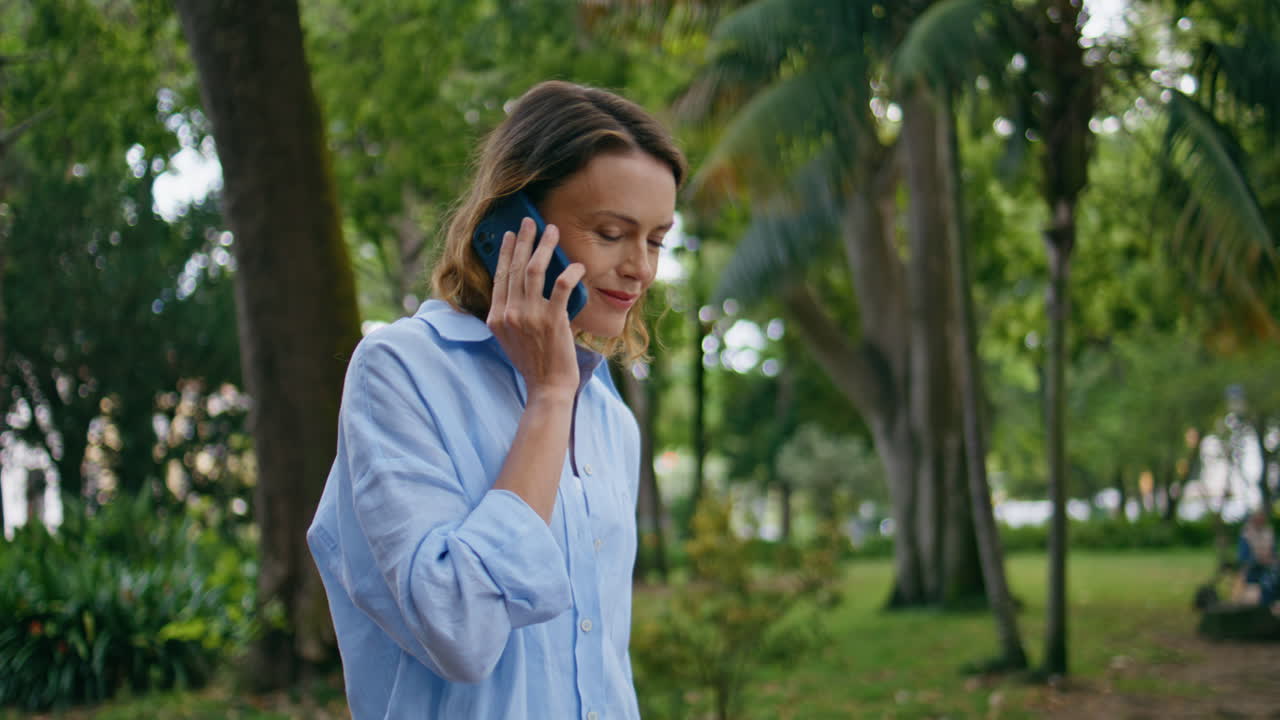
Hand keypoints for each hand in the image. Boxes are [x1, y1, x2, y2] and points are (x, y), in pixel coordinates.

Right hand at [486, 216, 585, 401]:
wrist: (547, 387)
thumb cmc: (533, 363)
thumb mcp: (510, 338)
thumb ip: (509, 314)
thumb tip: (519, 288)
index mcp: (497, 317)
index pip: (500, 276)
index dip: (504, 252)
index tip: (509, 235)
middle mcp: (510, 313)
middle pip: (514, 267)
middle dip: (523, 240)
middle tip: (530, 221)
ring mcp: (530, 316)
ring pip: (533, 270)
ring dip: (544, 246)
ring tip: (552, 230)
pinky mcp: (553, 320)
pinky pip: (562, 286)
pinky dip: (570, 272)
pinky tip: (578, 265)